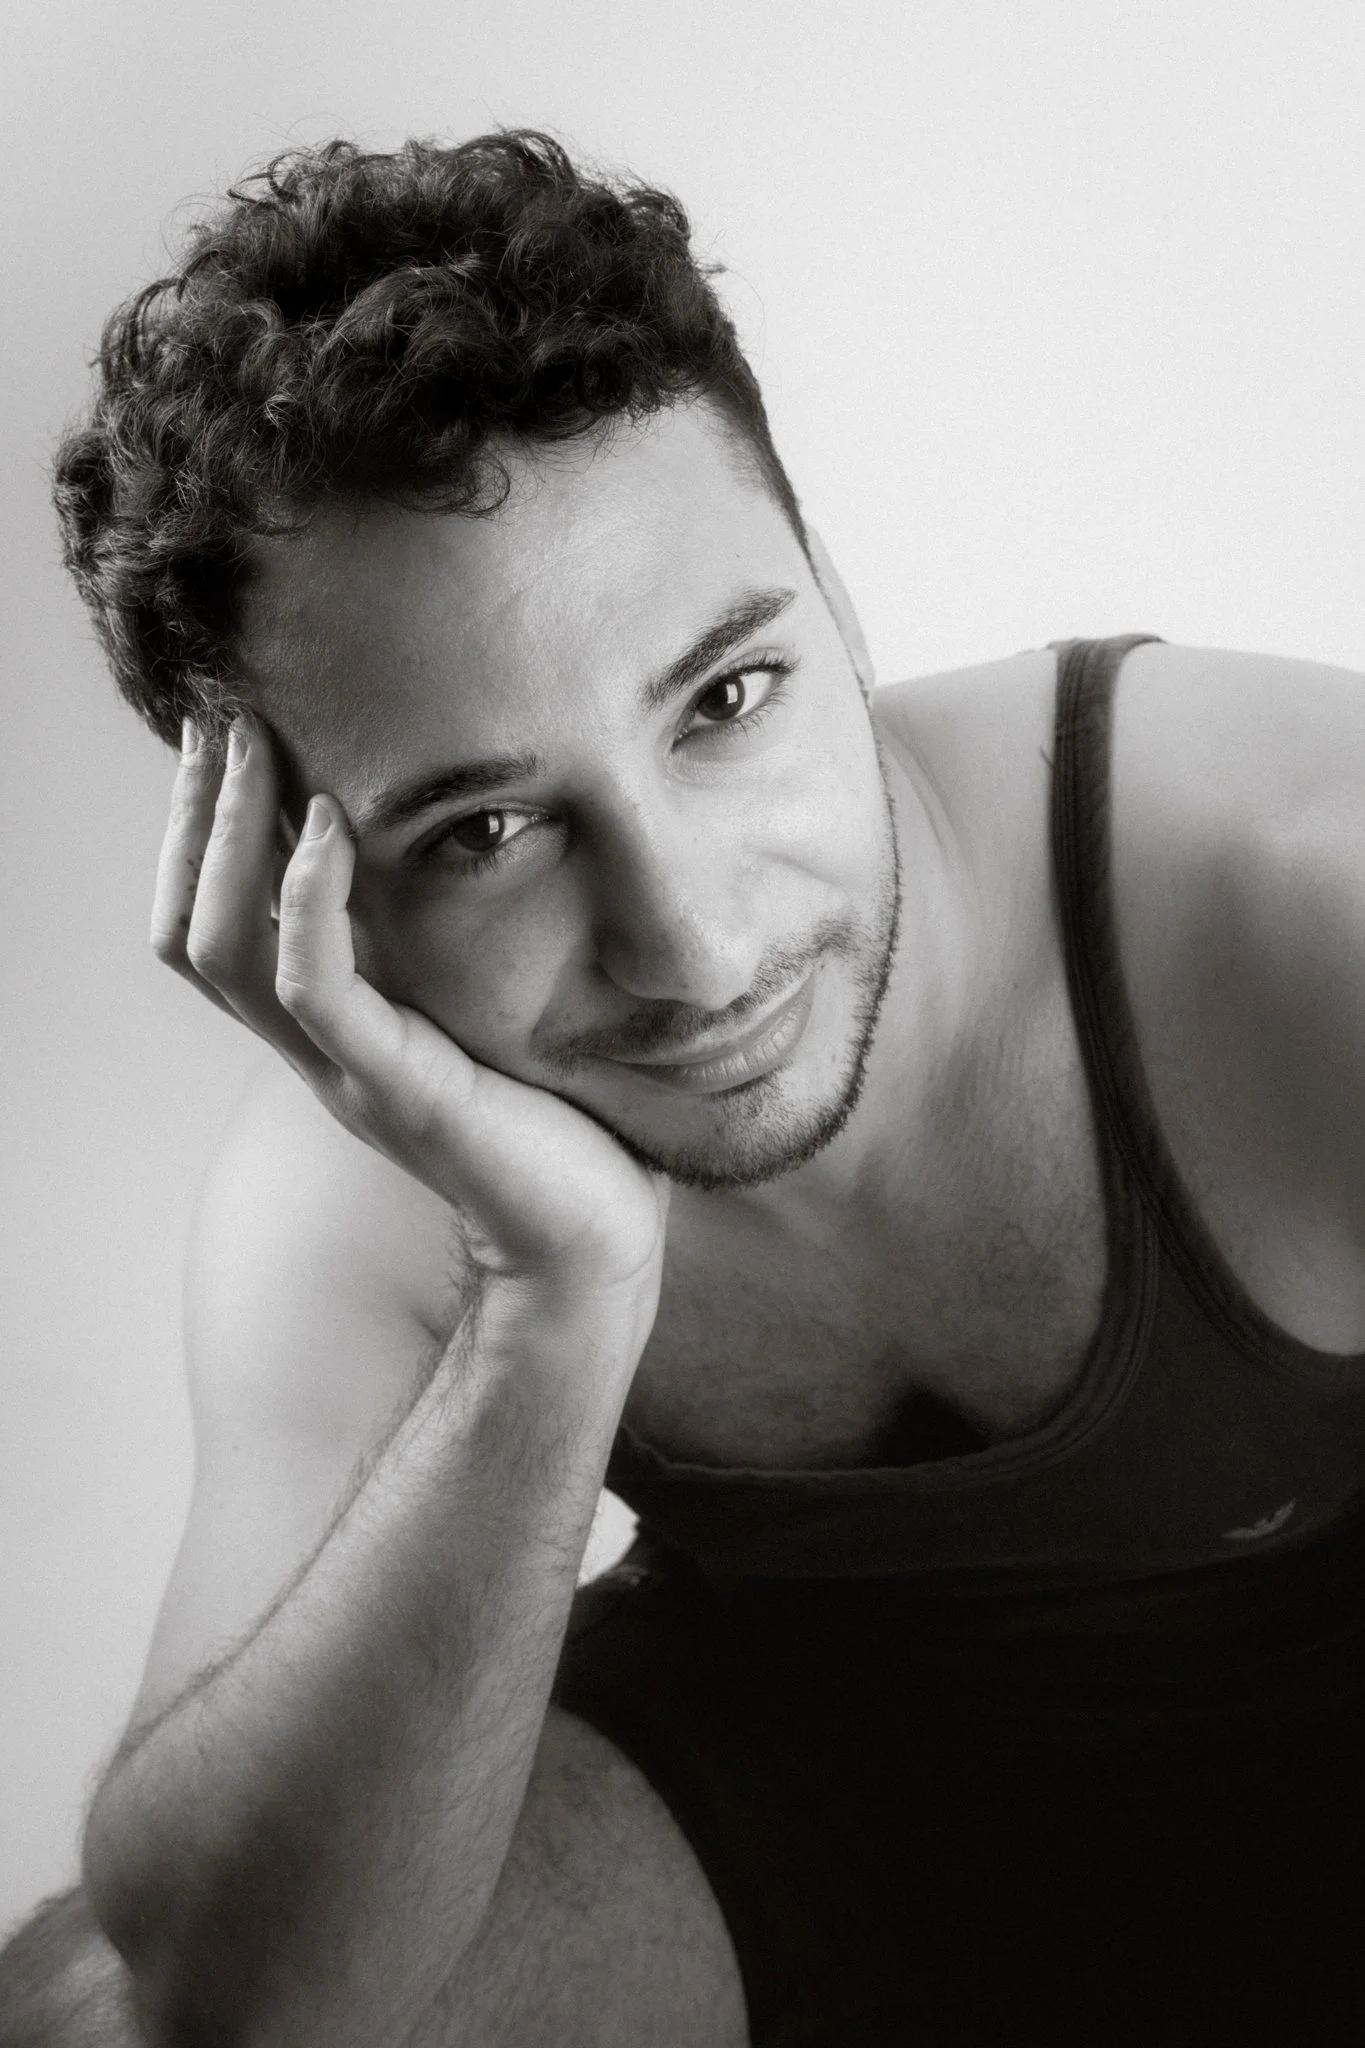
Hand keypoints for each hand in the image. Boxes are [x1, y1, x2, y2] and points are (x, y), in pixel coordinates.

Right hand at [152, 718, 668, 1316]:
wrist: (596, 1242)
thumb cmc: (560, 1123)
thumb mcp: (486, 1015)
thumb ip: (448, 954)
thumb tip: (466, 849)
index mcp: (331, 1035)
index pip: (212, 931)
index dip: (198, 838)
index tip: (232, 737)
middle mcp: (318, 1054)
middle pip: (191, 930)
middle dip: (196, 817)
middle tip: (222, 715)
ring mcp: (348, 1074)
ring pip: (225, 952)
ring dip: (229, 837)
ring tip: (256, 744)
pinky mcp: (400, 1089)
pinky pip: (316, 989)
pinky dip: (307, 900)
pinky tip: (327, 825)